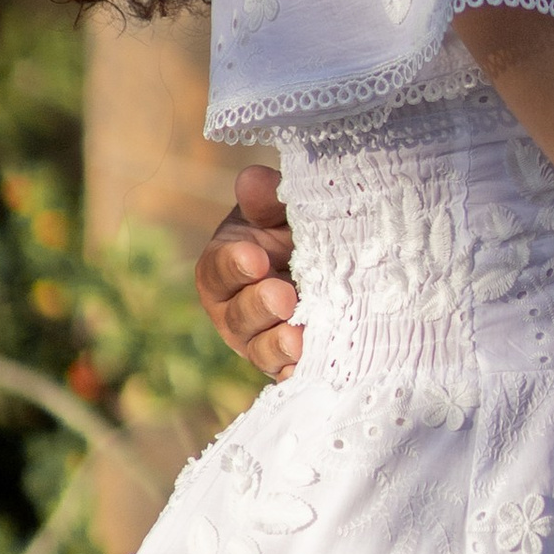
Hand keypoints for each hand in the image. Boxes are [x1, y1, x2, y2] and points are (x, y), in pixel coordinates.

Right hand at [194, 161, 302, 378]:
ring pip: (261, 350)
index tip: (256, 256)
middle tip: (283, 295)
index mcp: (225, 268)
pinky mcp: (290, 363)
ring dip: (278, 344)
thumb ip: (267, 197)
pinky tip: (314, 363)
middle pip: (238, 316)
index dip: (233, 265)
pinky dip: (299, 371)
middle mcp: (236, 310)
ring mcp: (262, 341)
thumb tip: (252, 180)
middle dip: (258, 306)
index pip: (217, 270)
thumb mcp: (281, 208)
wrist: (335, 258)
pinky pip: (289, 374)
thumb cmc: (295, 227)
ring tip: (298, 336)